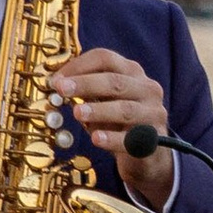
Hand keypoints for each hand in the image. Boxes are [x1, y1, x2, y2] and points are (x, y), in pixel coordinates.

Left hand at [53, 46, 170, 195]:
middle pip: (115, 81)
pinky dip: (112, 139)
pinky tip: (96, 139)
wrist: (149, 153)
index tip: (57, 78)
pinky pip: (131, 139)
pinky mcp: (156, 139)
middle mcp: (147, 88)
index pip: (105, 59)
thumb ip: (86, 92)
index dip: (79, 65)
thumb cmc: (120, 122)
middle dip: (86, 84)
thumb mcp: (104, 101)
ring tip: (77, 113)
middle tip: (62, 90)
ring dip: (99, 110)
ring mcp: (153, 113)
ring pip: (125, 109)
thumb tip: (57, 84)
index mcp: (132, 72)